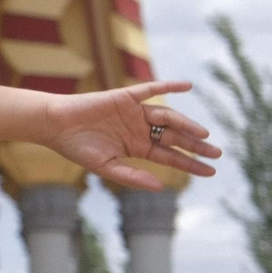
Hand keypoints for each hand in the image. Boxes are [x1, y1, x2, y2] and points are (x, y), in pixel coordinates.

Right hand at [40, 80, 220, 189]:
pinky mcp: (125, 96)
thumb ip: (132, 176)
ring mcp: (133, 112)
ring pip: (167, 117)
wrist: (55, 125)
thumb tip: (160, 187)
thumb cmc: (76, 147)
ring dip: (186, 124)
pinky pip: (150, 89)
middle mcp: (139, 129)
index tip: (211, 171)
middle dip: (196, 146)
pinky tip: (187, 85)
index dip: (190, 164)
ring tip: (202, 134)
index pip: (170, 156)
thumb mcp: (106, 167)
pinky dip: (168, 86)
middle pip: (174, 137)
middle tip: (217, 153)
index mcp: (137, 147)